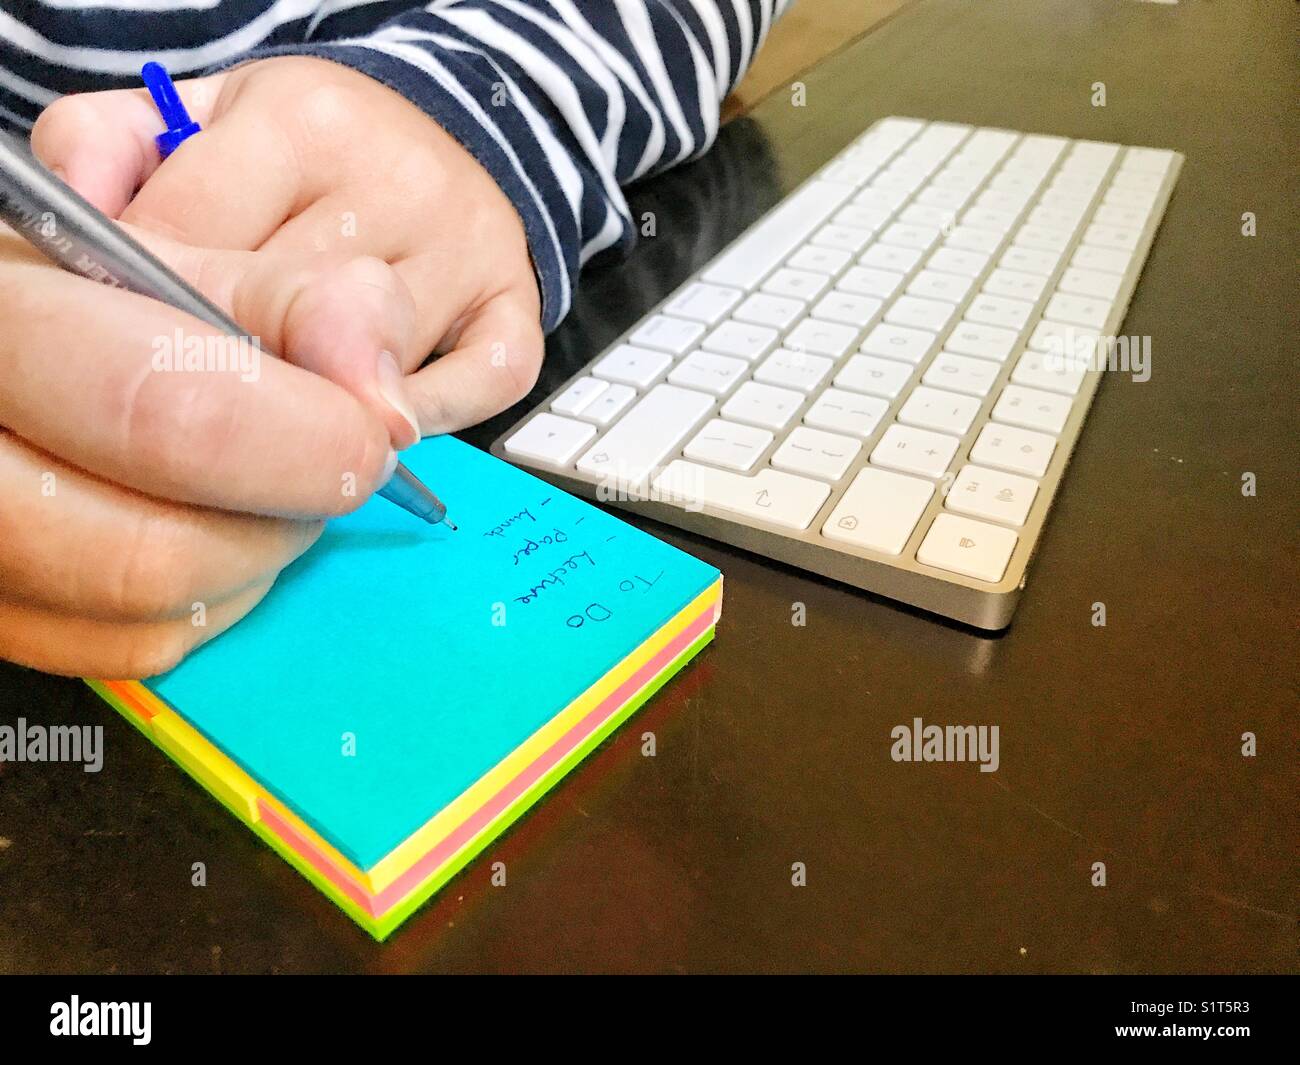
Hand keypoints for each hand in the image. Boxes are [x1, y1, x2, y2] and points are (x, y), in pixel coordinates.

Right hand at [0, 225, 416, 676]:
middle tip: (319, 466)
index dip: (307, 447)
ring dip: (252, 562)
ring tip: (258, 486)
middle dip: (283, 518)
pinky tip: (207, 529)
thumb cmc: (89, 296)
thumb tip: (387, 410)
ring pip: (146, 622)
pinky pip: (129, 651)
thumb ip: (305, 310)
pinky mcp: (1, 614)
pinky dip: (207, 601)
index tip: (367, 436)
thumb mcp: (189, 265)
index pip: (169, 422)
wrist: (11, 343)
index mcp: (1, 329)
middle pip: (154, 559)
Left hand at [31, 55, 545, 433]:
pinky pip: (466, 397)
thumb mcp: (204, 119)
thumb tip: (74, 212)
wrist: (450, 143)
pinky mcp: (516, 315)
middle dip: (224, 365)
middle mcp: (399, 179)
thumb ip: (111, 146)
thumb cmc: (310, 156)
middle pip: (276, 314)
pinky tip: (375, 414)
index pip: (189, 237)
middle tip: (198, 393)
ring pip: (366, 368)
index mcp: (304, 119)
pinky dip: (416, 422)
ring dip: (314, 405)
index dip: (141, 303)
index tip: (126, 335)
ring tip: (285, 402)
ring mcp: (467, 252)